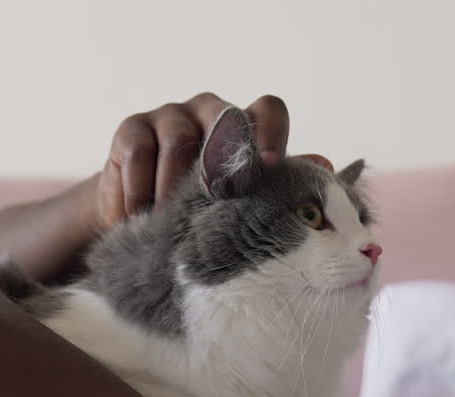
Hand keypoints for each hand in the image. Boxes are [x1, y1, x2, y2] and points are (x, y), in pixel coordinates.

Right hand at [94, 92, 290, 229]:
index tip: (270, 166)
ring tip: (171, 228)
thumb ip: (275, 184)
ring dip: (173, 191)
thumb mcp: (235, 201)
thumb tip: (323, 167)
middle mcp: (208, 112)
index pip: (267, 110)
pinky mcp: (131, 130)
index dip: (273, 131)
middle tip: (215, 207)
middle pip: (220, 121)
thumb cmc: (197, 208)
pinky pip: (137, 154)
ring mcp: (168, 117)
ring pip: (178, 142)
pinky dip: (138, 192)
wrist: (135, 216)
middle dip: (218, 168)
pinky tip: (137, 220)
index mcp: (242, 126)